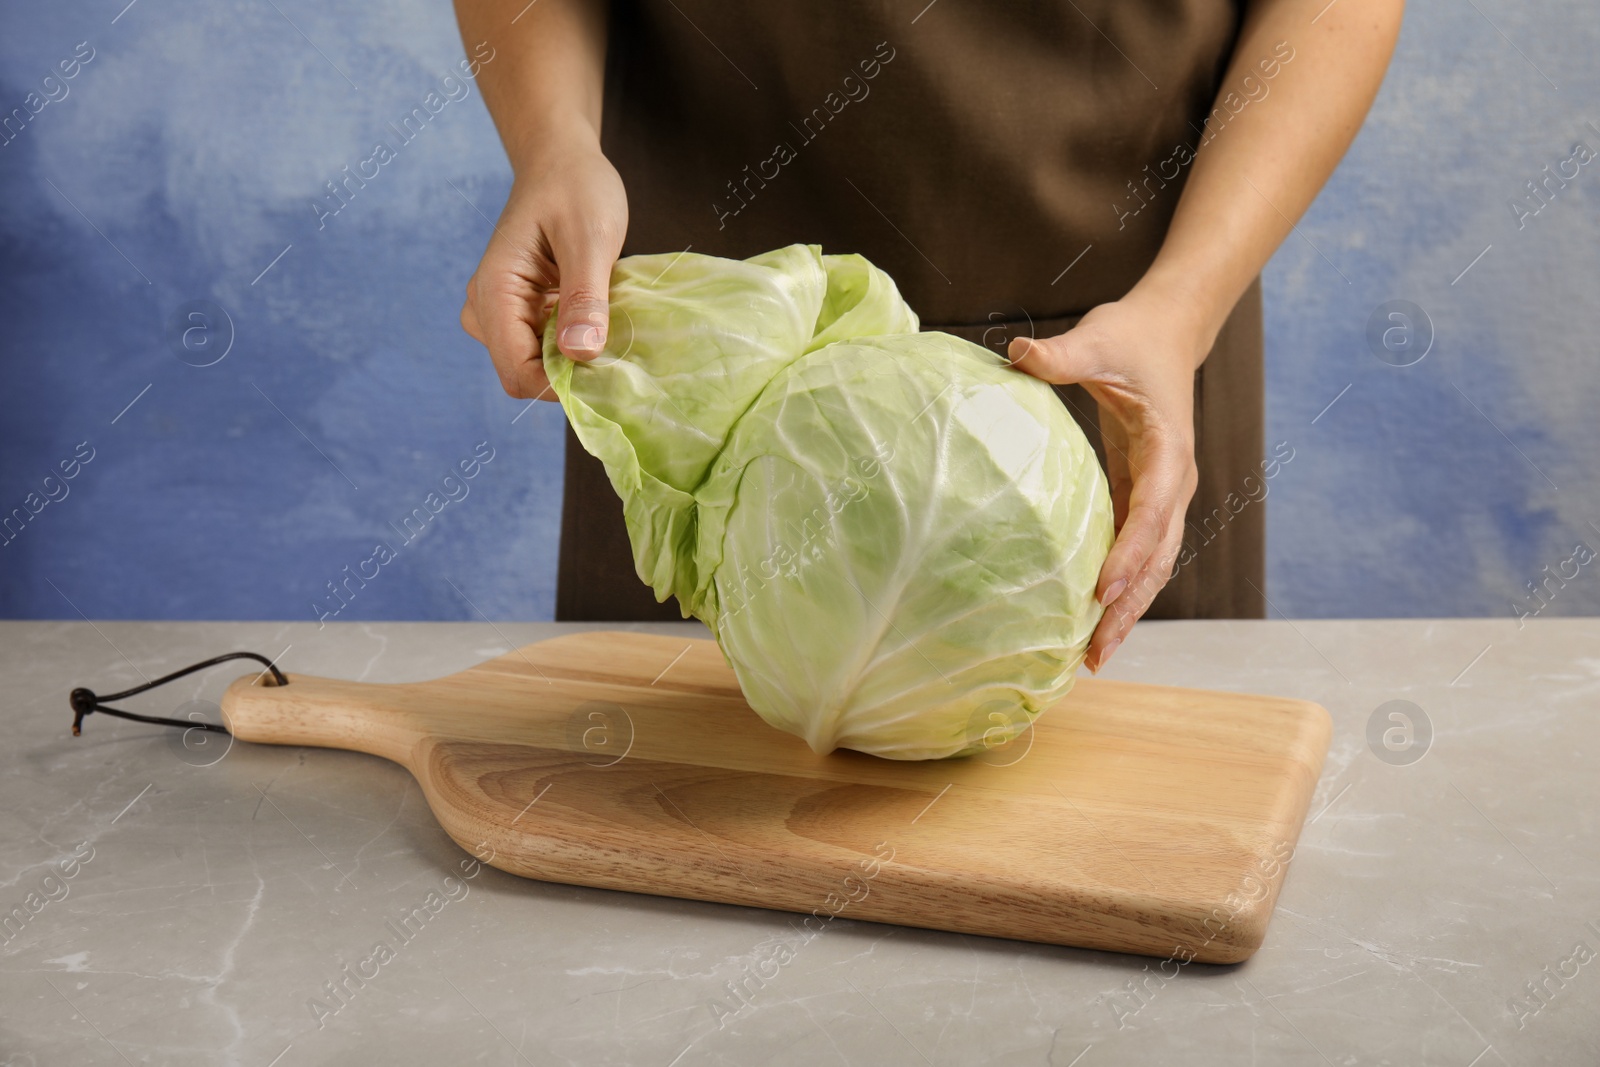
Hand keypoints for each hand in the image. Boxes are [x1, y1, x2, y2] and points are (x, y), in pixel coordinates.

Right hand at [460, 140, 626, 399]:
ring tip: (608, 328)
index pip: (517, 371)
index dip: (561, 385)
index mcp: (495, 291)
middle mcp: (487, 309)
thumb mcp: (590, 238)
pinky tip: (598, 321)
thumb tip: (580, 354)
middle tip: (616, 351)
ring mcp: (500, 312)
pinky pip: (543, 348)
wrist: (562, 161)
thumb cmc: (575, 188)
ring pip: (534, 365)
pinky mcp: (520, 311)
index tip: (608, 374)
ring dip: (572, 360)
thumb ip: (585, 298)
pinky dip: (572, 344)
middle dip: (569, 375)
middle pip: (523, 375)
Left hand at [1007, 284, 1212, 672]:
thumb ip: (1060, 355)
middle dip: (1130, 606)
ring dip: (1127, 610)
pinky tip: (1088, 620)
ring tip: (1094, 657)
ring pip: (1152, 566)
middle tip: (1096, 652)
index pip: (1153, 509)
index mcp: (1168, 450)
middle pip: (1158, 557)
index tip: (1101, 589)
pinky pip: (1136, 553)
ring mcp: (1163, 496)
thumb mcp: (1097, 340)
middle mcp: (1174, 482)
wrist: (1168, 332)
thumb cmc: (1130, 337)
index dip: (1130, 552)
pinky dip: (1118, 588)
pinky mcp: (1145, 498)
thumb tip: (1016, 354)